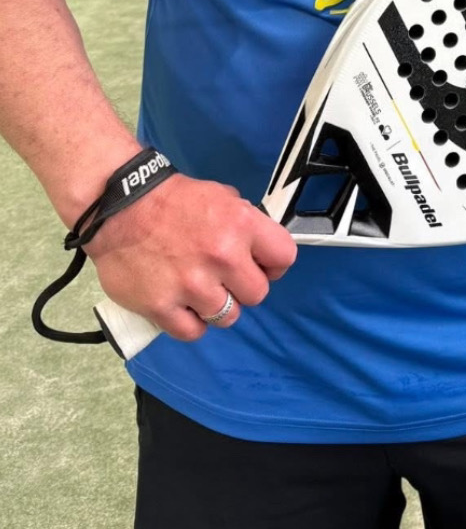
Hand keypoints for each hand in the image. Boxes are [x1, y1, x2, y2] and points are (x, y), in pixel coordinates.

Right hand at [84, 171, 296, 342]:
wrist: (116, 208)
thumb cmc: (169, 200)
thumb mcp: (219, 196)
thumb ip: (245, 223)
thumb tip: (261, 248)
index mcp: (240, 224)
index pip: (285, 257)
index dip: (273, 264)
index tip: (258, 265)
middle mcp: (221, 256)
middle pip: (257, 294)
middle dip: (242, 288)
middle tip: (221, 278)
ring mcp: (191, 285)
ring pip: (227, 317)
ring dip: (214, 307)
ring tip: (196, 290)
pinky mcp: (162, 307)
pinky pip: (193, 332)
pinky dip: (189, 322)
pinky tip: (180, 305)